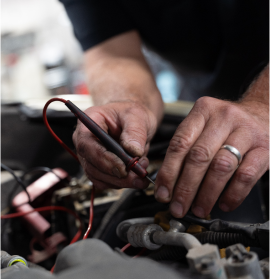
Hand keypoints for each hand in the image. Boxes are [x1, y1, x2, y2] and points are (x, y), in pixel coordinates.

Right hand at [73, 101, 156, 189]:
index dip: (103, 159)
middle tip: (138, 175)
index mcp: (89, 122)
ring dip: (121, 181)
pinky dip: (122, 182)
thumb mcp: (137, 116)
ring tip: (141, 170)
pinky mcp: (99, 167)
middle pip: (91, 165)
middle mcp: (85, 140)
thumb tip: (133, 151)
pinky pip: (106, 182)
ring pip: (99, 177)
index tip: (123, 169)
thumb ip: (135, 131)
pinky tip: (135, 173)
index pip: (87, 145)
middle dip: (116, 175)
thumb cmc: (131, 114)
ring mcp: (90, 156)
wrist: (134, 121)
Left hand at [155, 96, 269, 217]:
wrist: (262, 115)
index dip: (168, 171)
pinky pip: (246, 175)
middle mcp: (224, 118)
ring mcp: (246, 131)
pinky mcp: (264, 148)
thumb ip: (185, 148)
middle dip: (185, 187)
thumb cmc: (226, 125)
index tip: (163, 193)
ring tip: (198, 209)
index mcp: (203, 111)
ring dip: (207, 194)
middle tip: (179, 207)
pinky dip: (233, 194)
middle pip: (199, 156)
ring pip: (221, 167)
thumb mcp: (203, 126)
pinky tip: (224, 204)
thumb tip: (167, 183)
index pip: (180, 143)